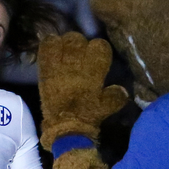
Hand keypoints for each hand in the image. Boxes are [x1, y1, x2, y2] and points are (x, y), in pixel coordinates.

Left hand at [37, 32, 128, 149]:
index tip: (95, 55)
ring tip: (64, 50)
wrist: (66, 127)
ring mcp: (60, 67)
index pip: (100, 46)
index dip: (98, 48)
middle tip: (77, 52)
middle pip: (78, 40)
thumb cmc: (88, 117)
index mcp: (94, 72)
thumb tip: (122, 89)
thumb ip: (116, 96)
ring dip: (64, 43)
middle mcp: (78, 66)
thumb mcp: (107, 107)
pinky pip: (46, 49)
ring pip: (63, 42)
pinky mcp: (46, 71)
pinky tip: (50, 47)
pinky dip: (48, 45)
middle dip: (78, 44)